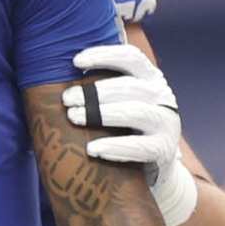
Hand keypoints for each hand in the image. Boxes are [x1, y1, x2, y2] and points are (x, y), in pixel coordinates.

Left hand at [63, 44, 197, 225]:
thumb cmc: (125, 128)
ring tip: (74, 118)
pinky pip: (140, 147)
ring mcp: (167, 122)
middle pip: (129, 86)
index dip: (104, 55)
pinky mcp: (164, 149)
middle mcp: (162, 96)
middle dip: (94, 91)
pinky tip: (92, 149)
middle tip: (67, 99)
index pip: (131, 57)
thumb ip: (102, 88)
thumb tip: (57, 72)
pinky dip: (115, 147)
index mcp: (150, 78)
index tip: (75, 61)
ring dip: (101, 113)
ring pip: (136, 112)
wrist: (153, 169)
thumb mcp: (119, 102)